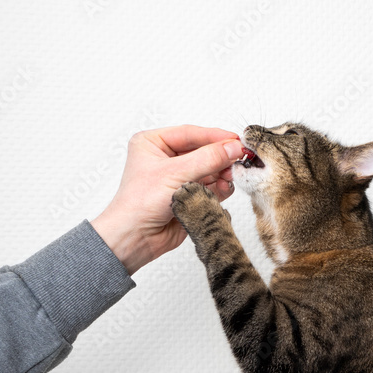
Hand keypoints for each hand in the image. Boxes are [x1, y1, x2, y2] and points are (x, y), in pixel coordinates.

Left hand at [90, 125, 244, 273]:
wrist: (134, 238)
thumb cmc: (138, 204)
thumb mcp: (175, 173)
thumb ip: (207, 158)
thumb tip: (232, 147)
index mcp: (153, 143)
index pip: (190, 134)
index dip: (215, 136)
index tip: (236, 140)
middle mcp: (165, 159)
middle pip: (202, 151)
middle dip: (220, 157)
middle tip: (238, 160)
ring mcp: (178, 178)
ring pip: (209, 169)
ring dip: (221, 174)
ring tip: (228, 177)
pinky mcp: (188, 196)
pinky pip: (210, 187)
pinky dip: (219, 188)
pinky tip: (222, 190)